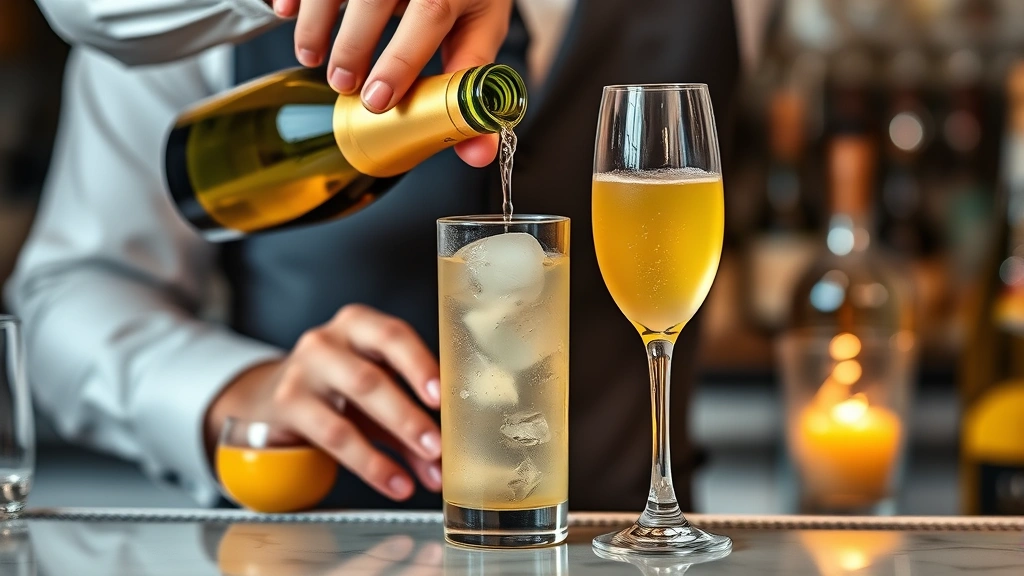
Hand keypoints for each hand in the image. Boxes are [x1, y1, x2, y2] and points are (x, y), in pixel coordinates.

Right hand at [206, 304, 442, 500]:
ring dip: (392, 438)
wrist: (270, 395)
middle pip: (372, 376)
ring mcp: (302, 371)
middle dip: (408, 415)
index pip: (393, 335)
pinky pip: (334, 436)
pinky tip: (394, 482)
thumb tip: (441, 467)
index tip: (442, 396)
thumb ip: (410, 428)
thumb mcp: (374, 398)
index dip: (420, 365)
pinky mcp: (286, 403)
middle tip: (437, 445)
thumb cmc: (336, 389)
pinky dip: (371, 464)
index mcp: (359, 325)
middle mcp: (327, 341)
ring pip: (350, 407)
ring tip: (423, 467)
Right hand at [271, 0, 512, 166]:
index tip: (376, 99)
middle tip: (343, 84)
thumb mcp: (479, 30)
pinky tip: (285, 12)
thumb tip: (477, 154)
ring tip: (310, 58)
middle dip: (352, 46)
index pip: (430, 14)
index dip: (400, 60)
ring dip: (316, 23)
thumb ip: (471, 84)